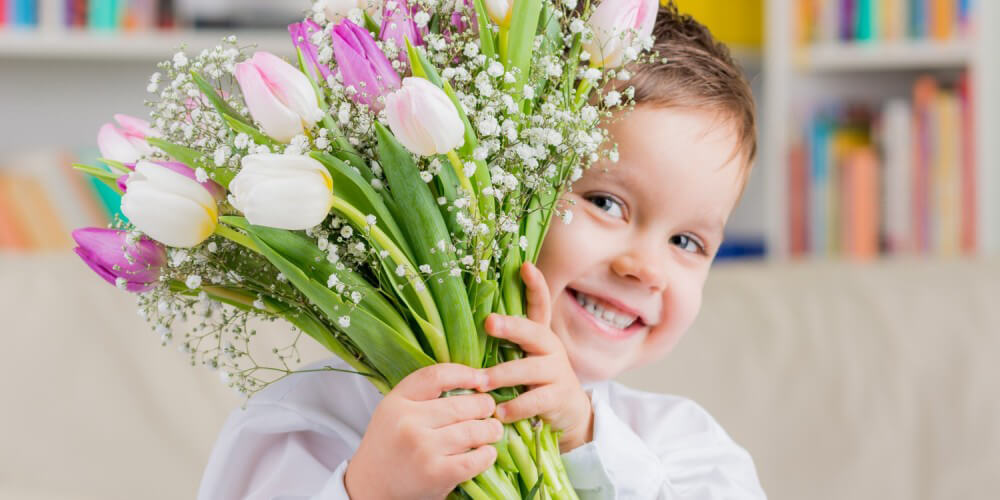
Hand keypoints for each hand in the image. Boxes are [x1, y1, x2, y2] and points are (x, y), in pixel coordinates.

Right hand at [345, 364, 501, 499]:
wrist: (371, 486)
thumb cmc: (390, 445)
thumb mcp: (395, 410)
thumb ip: (424, 394)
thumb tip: (474, 381)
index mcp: (397, 401)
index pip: (437, 376)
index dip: (465, 374)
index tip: (481, 378)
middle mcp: (408, 423)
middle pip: (461, 405)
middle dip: (484, 405)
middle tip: (489, 408)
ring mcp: (422, 449)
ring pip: (472, 431)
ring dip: (490, 429)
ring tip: (493, 429)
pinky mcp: (436, 474)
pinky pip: (474, 459)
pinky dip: (487, 455)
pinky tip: (487, 452)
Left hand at [480, 262, 593, 451]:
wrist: (570, 413)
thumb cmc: (534, 382)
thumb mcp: (524, 358)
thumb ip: (505, 345)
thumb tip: (462, 326)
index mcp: (539, 335)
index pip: (539, 304)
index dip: (535, 285)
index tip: (525, 265)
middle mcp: (550, 348)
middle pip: (533, 332)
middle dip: (511, 326)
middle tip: (489, 322)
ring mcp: (557, 372)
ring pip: (529, 370)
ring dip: (502, 375)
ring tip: (481, 383)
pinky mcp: (558, 397)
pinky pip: (535, 401)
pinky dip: (515, 407)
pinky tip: (499, 413)